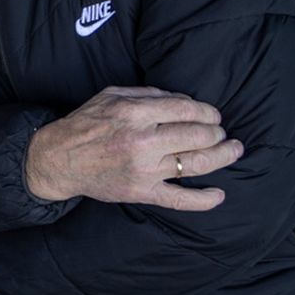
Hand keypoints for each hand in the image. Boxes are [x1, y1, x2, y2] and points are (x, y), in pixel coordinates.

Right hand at [24, 87, 240, 209]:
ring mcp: (144, 170)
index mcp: (134, 113)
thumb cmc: (86, 124)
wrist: (59, 159)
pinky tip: (219, 194)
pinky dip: (203, 200)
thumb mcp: (111, 95)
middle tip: (222, 132)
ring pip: (196, 164)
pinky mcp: (142, 192)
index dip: (207, 111)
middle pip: (198, 136)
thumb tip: (184, 101)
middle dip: (217, 132)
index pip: (187, 109)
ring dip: (223, 156)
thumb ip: (148, 94)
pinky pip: (179, 200)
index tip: (213, 114)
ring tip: (234, 150)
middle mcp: (142, 141)